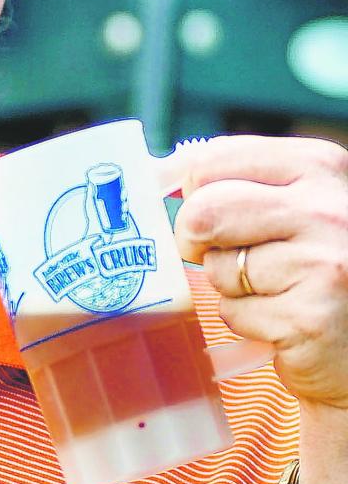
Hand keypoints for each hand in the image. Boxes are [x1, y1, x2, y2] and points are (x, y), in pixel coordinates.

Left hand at [168, 135, 347, 408]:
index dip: (195, 194)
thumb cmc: (319, 263)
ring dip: (229, 286)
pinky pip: (233, 313)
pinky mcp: (310, 317)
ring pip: (216, 267)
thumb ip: (239, 182)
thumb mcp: (296, 203)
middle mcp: (325, 208)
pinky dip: (248, 322)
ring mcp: (322, 263)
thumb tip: (157, 171)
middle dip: (195, 240)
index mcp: (318, 164)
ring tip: (275, 290)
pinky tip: (285, 320)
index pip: (210, 161)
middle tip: (224, 257)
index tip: (209, 216)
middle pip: (202, 211)